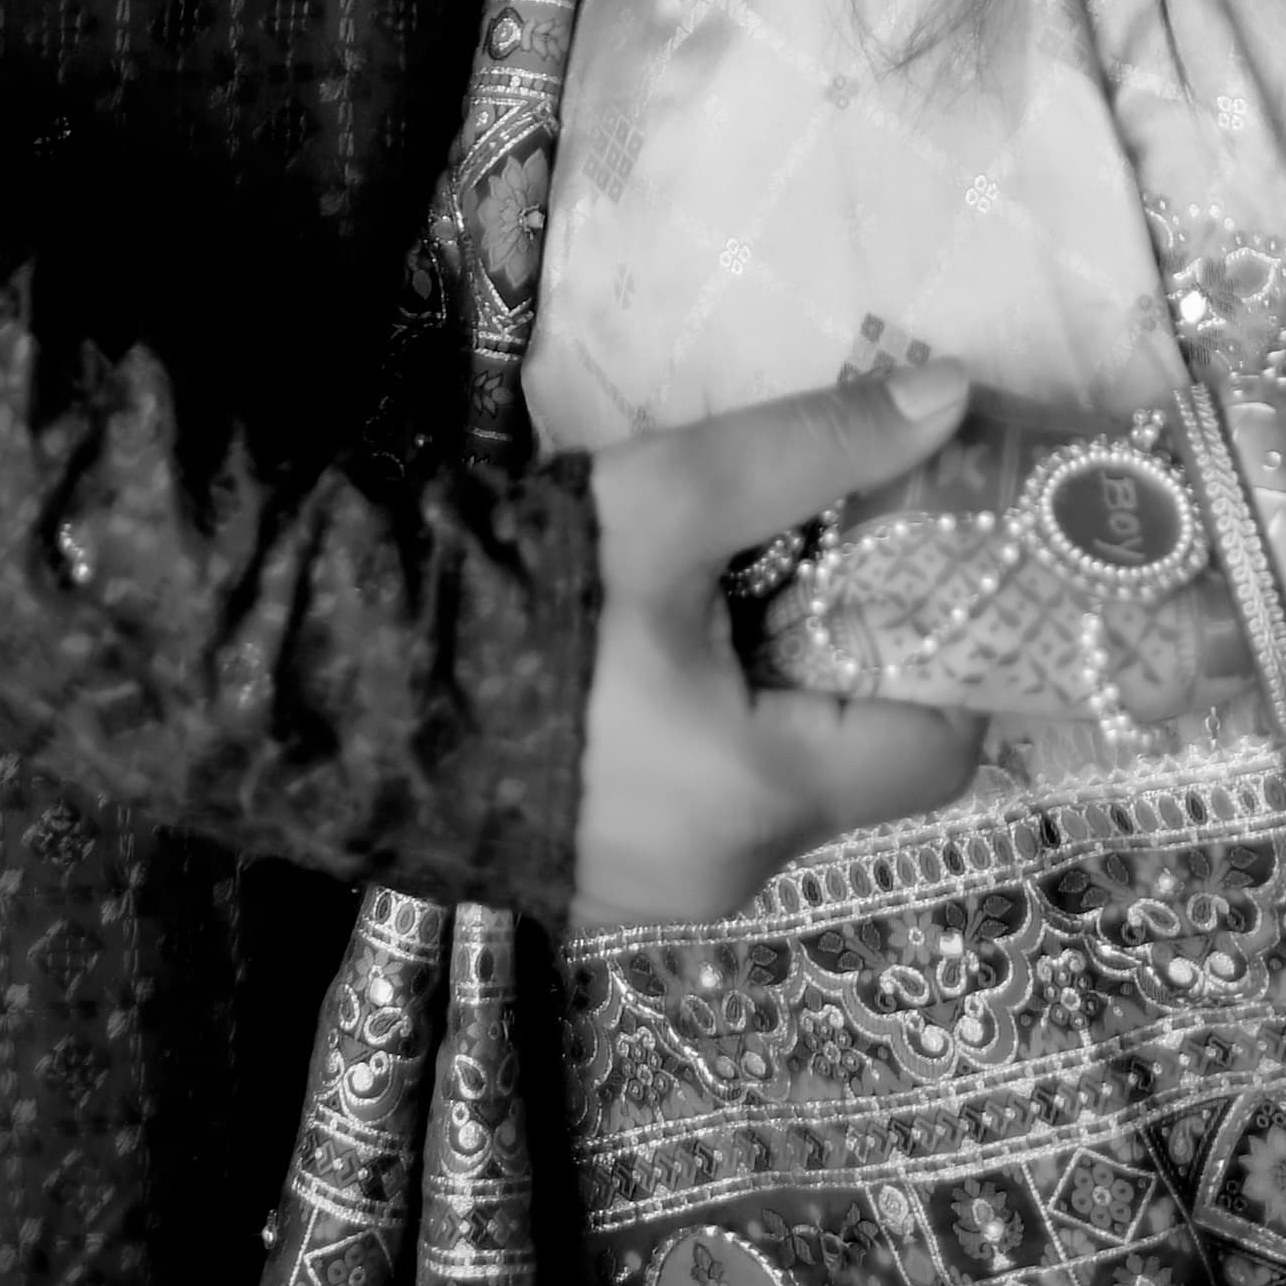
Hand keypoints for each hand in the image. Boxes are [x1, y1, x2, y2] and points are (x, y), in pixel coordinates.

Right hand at [574, 367, 983, 929]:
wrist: (329, 676)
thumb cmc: (520, 591)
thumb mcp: (672, 498)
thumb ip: (817, 448)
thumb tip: (953, 395)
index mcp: (766, 797)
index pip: (942, 748)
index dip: (955, 645)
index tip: (932, 554)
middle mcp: (732, 872)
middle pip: (859, 762)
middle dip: (857, 650)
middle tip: (824, 544)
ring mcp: (658, 889)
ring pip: (778, 781)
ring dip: (780, 687)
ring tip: (730, 581)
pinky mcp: (598, 877)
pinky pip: (706, 803)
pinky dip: (715, 727)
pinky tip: (658, 644)